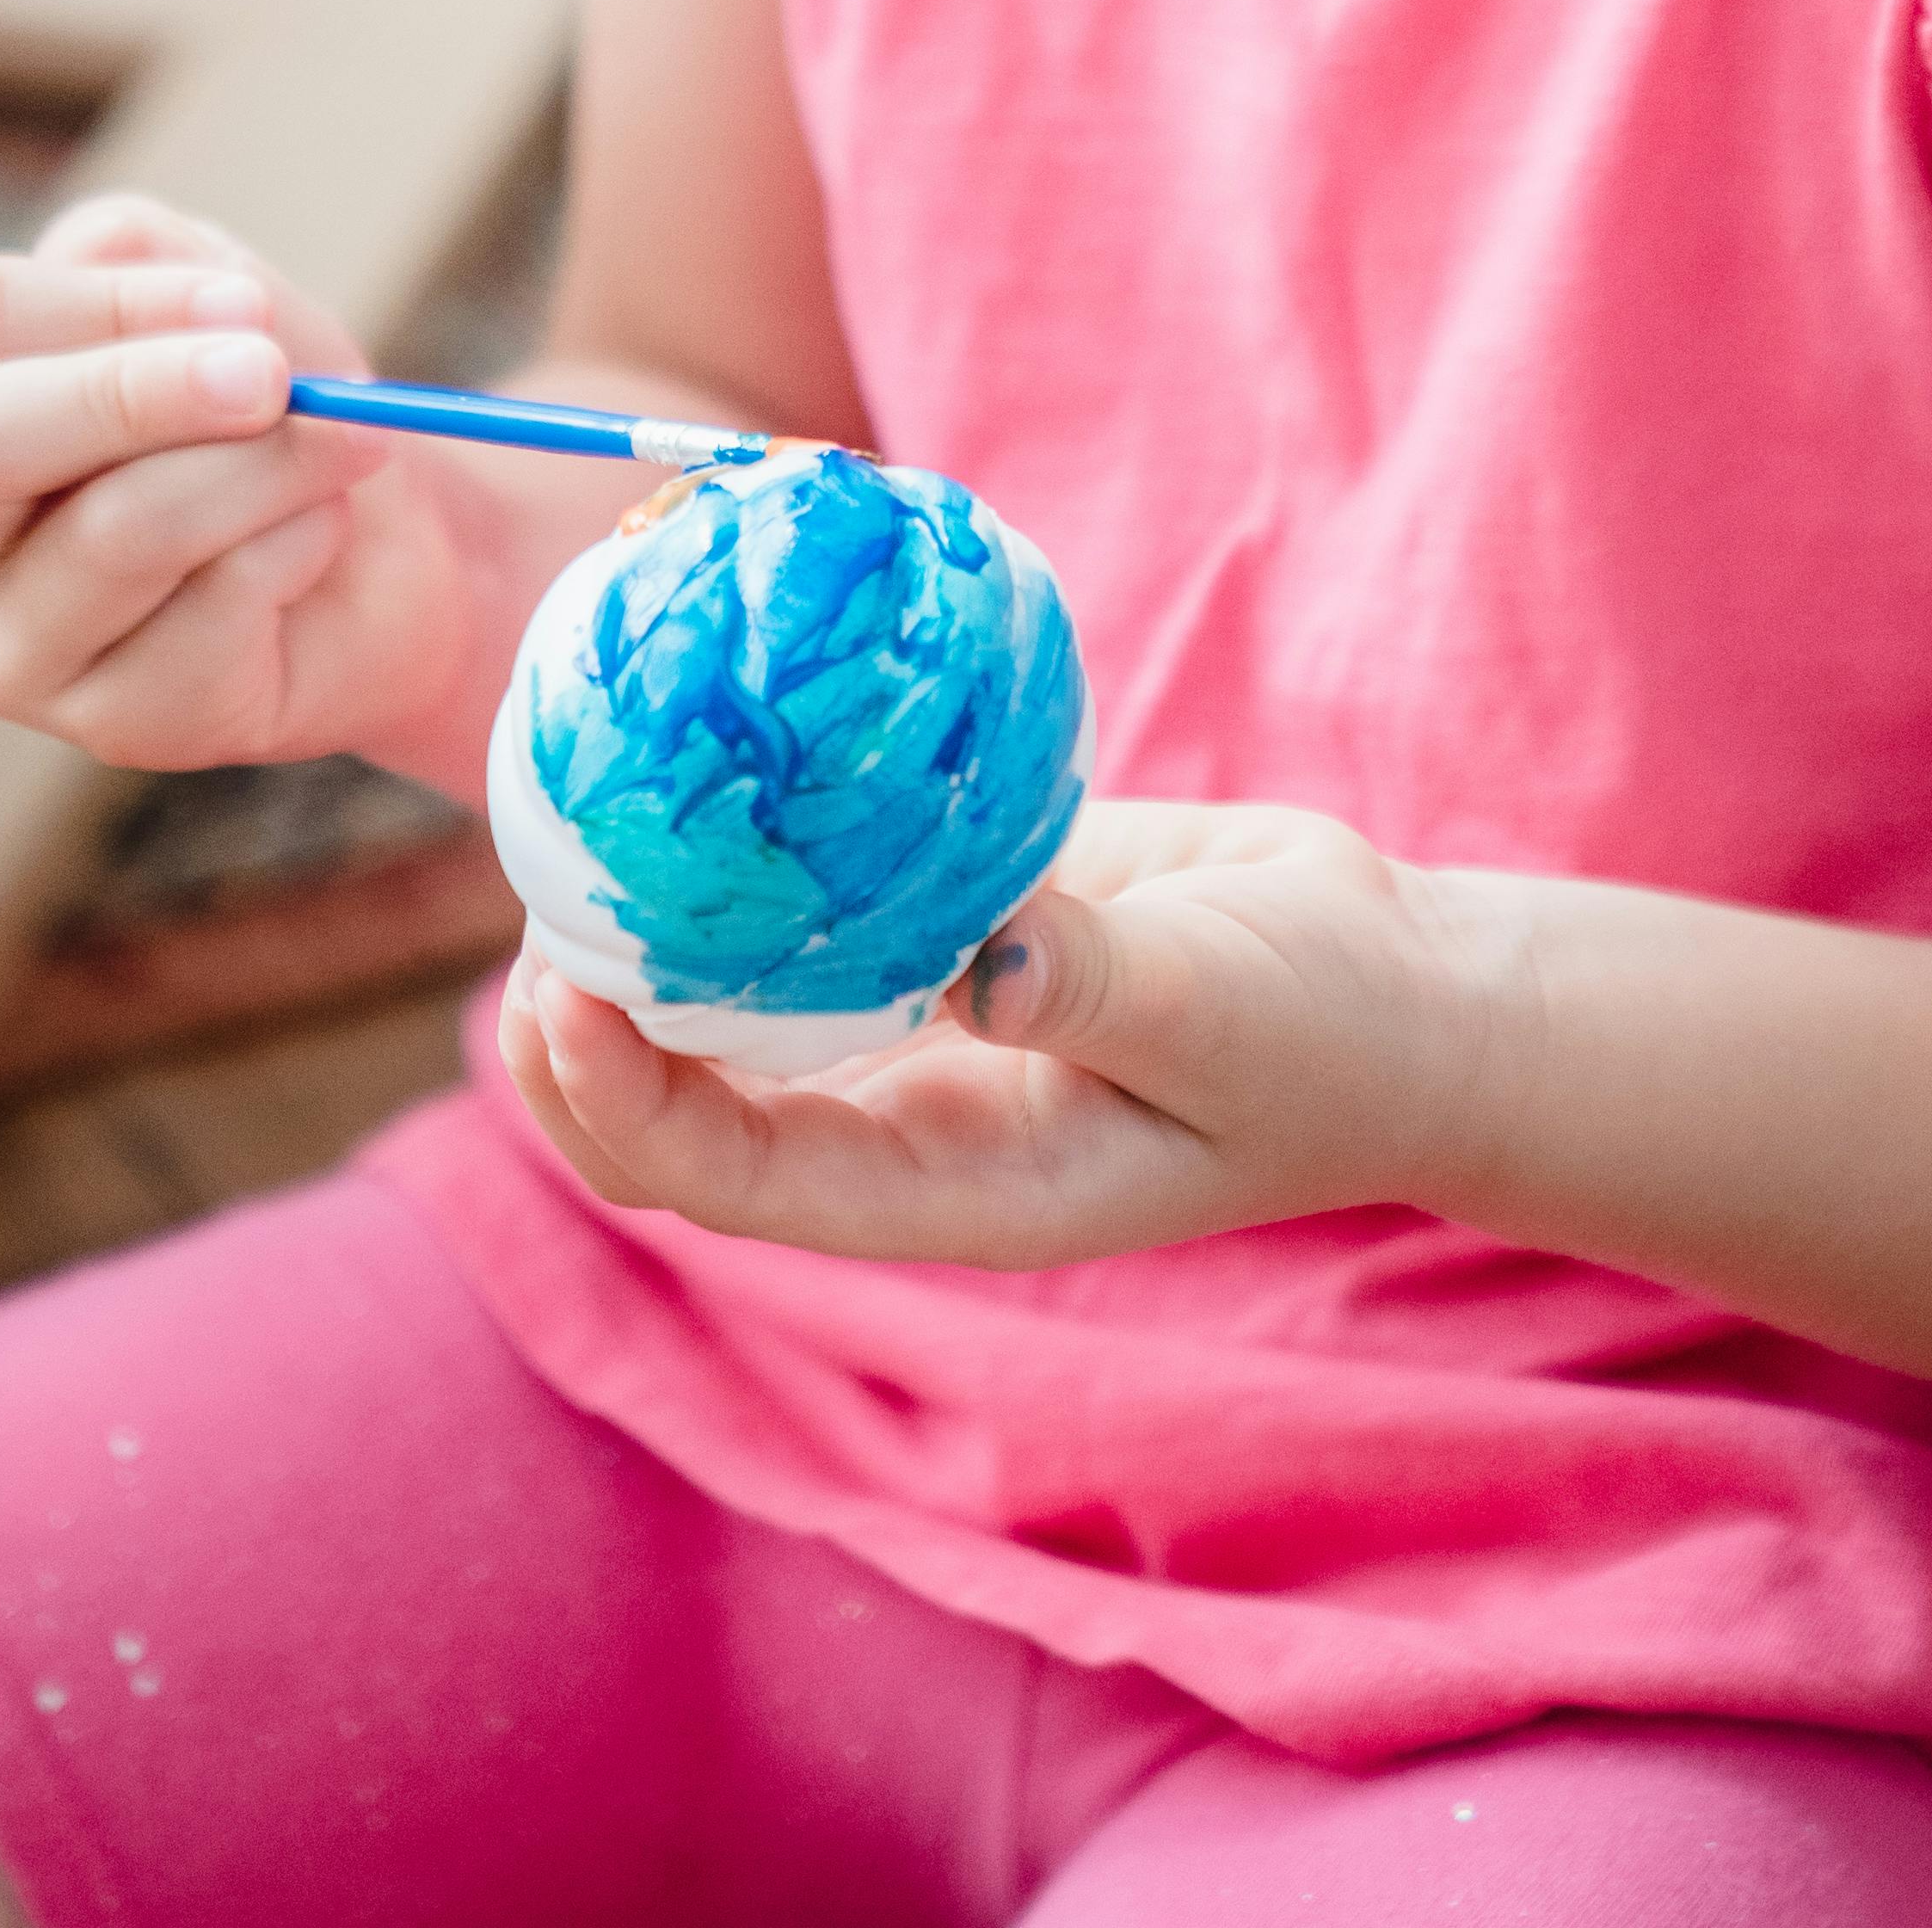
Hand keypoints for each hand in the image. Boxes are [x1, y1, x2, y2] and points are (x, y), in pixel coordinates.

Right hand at [0, 189, 473, 773]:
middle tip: (269, 373)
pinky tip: (315, 540)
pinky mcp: (113, 724)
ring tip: (344, 441)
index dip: (111, 297)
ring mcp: (6, 652)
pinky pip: (215, 606)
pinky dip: (302, 540)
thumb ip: (160, 262)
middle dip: (134, 391)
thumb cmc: (261, 406)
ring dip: (266, 464)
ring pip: (118, 529)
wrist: (381, 548)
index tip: (242, 304)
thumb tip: (210, 321)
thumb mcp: (203, 296)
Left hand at [496, 798, 1485, 1266]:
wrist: (1400, 987)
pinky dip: (744, 850)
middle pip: (681, 1107)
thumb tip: (987, 959)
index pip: (731, 1180)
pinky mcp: (944, 921)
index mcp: (949, 1185)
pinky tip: (711, 747)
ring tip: (573, 809)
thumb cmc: (1327, 1031)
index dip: (621, 1102)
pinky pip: (809, 900)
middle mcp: (903, 1116)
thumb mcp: (1223, 1007)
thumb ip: (1100, 984)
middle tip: (531, 887)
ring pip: (721, 1003)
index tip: (554, 988)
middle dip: (580, 1027)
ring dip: (638, 932)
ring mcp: (915, 1019)